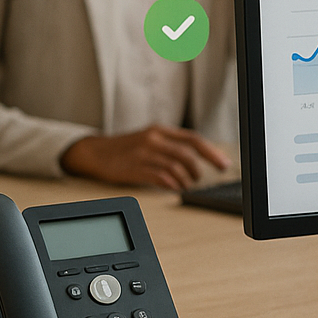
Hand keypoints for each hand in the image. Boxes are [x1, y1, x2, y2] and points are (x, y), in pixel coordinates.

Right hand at [61, 126, 230, 189]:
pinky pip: (159, 176)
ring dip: (185, 179)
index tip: (223, 164)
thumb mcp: (149, 139)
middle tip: (199, 179)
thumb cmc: (126, 148)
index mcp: (160, 131)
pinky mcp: (133, 168)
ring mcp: (142, 153)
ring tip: (185, 185)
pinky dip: (171, 183)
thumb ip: (171, 145)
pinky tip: (173, 186)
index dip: (211, 152)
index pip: (193, 139)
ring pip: (175, 166)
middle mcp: (153, 139)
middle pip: (187, 154)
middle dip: (198, 169)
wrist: (94, 152)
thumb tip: (199, 158)